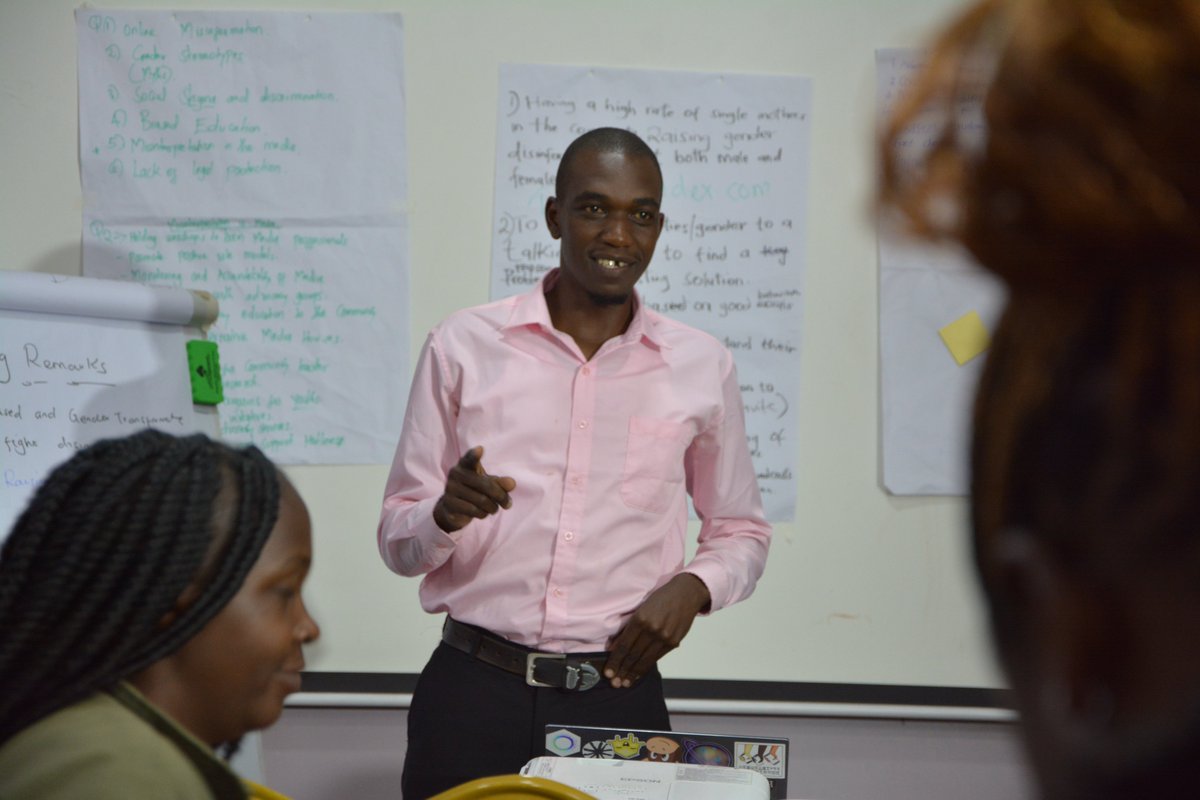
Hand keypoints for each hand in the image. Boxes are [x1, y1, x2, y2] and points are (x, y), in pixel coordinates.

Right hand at [432, 446, 516, 532]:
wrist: (453, 508)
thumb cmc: (474, 490)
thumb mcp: (488, 483)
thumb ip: (501, 482)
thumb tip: (512, 484)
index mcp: (465, 464)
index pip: (470, 459)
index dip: (474, 455)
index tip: (480, 449)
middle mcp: (455, 473)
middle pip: (486, 485)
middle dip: (501, 497)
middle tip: (508, 504)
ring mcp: (450, 488)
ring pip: (482, 501)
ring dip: (493, 508)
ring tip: (493, 508)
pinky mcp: (449, 504)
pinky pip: (473, 511)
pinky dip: (483, 514)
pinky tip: (483, 513)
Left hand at [603, 573, 710, 687]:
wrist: (685, 594)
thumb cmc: (660, 599)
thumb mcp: (641, 608)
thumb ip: (628, 628)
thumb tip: (614, 647)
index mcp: (640, 619)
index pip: (624, 645)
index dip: (615, 661)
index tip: (608, 673)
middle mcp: (652, 630)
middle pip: (633, 656)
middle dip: (622, 671)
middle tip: (615, 683)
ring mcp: (664, 637)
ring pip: (645, 660)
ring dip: (634, 673)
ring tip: (625, 683)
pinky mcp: (674, 642)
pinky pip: (657, 658)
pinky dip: (646, 667)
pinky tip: (639, 673)